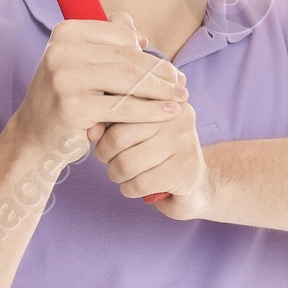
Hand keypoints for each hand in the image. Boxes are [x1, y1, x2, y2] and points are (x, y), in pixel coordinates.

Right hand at [9, 12, 187, 158]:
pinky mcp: (73, 106)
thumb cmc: (67, 99)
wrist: (34, 136)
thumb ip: (107, 45)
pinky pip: (124, 106)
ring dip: (161, 90)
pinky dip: (152, 110)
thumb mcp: (81, 65)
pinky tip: (169, 113)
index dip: (150, 53)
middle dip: (161, 72)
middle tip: (183, 84)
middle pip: (127, 58)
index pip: (121, 36)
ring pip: (129, 80)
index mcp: (65, 32)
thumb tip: (140, 35)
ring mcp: (65, 78)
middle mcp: (61, 50)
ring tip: (181, 98)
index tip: (170, 69)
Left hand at [92, 89, 211, 213]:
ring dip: (117, 176)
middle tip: (111, 163)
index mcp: (163, 97)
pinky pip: (139, 183)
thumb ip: (113, 123)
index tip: (106, 144)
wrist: (197, 185)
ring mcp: (184, 142)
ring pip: (127, 164)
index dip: (104, 132)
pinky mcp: (185, 170)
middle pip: (118, 137)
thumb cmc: (157, 155)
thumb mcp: (135, 131)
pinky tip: (136, 188)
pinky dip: (130, 190)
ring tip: (123, 176)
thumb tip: (90, 130)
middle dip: (106, 156)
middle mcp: (178, 115)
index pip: (118, 109)